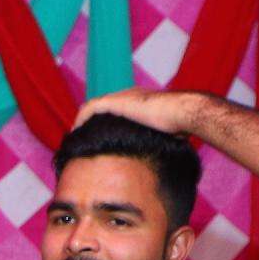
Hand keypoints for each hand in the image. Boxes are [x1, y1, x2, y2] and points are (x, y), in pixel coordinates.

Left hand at [73, 86, 206, 133]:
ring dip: (82, 123)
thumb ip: (161, 143)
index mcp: (142, 103)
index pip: (117, 111)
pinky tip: (75, 133)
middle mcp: (130, 96)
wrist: (184, 112)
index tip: (98, 141)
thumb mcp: (170, 136)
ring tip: (74, 138)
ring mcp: (123, 96)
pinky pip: (90, 109)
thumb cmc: (183, 127)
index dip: (105, 126)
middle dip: (91, 124)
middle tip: (81, 141)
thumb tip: (165, 163)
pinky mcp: (116, 102)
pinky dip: (81, 120)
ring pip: (93, 108)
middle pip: (103, 108)